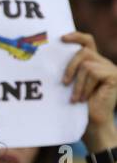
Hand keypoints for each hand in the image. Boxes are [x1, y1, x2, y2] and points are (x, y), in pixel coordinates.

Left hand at [62, 32, 116, 147]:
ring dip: (77, 84)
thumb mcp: (69, 87)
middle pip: (83, 51)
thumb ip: (68, 72)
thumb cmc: (77, 109)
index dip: (76, 37)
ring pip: (86, 65)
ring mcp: (110, 68)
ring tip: (75, 99)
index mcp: (92, 63)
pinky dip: (84, 86)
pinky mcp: (113, 75)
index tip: (61, 38)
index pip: (87, 42)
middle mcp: (103, 63)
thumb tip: (52, 58)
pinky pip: (93, 72)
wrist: (91, 125)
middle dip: (70, 67)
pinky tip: (84, 99)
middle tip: (63, 84)